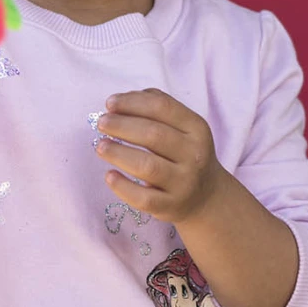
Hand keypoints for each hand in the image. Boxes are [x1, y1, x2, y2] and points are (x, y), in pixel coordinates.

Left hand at [96, 88, 227, 223]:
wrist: (206, 197)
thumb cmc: (185, 154)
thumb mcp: (184, 128)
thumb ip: (159, 108)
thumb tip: (123, 100)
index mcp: (196, 129)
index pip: (163, 107)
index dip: (133, 103)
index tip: (110, 103)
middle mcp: (194, 155)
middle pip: (154, 135)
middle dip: (122, 126)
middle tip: (101, 123)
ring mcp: (183, 183)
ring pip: (147, 166)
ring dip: (119, 153)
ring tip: (101, 146)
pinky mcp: (171, 206)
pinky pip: (143, 198)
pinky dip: (123, 187)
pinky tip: (109, 176)